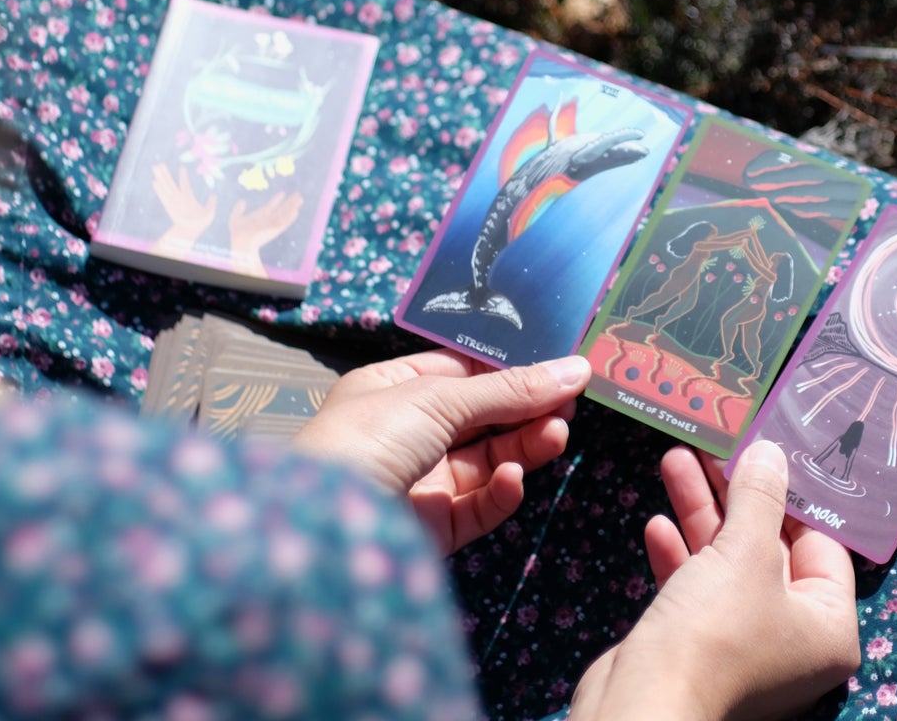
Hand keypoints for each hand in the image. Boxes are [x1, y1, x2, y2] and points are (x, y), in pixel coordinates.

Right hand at [150, 164, 215, 254]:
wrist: (191, 230)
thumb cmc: (201, 222)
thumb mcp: (209, 211)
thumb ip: (211, 202)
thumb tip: (214, 195)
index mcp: (188, 197)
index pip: (185, 184)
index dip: (183, 176)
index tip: (182, 167)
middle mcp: (179, 197)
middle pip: (171, 182)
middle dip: (166, 174)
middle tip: (160, 164)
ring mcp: (173, 200)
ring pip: (166, 186)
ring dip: (160, 177)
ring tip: (155, 168)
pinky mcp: (169, 205)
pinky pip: (163, 195)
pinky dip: (159, 189)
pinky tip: (155, 182)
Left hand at [227, 191, 304, 277]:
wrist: (241, 242)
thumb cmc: (237, 232)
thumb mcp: (236, 218)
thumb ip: (238, 209)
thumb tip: (242, 201)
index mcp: (261, 215)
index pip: (271, 205)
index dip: (277, 199)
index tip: (282, 193)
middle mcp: (268, 219)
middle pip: (282, 209)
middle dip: (290, 202)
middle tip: (298, 195)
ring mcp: (272, 223)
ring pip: (285, 213)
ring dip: (293, 206)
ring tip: (300, 199)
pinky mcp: (275, 228)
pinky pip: (284, 222)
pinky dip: (290, 217)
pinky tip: (296, 211)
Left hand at [291, 351, 590, 552]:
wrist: (320, 526)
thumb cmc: (367, 437)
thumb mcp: (438, 397)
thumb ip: (510, 389)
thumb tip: (576, 369)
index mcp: (391, 390)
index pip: (462, 372)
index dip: (510, 370)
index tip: (559, 367)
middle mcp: (405, 433)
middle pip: (481, 417)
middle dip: (525, 409)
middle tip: (571, 403)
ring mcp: (420, 482)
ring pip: (487, 461)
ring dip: (524, 446)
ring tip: (558, 434)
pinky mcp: (432, 528)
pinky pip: (478, 505)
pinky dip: (501, 491)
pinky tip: (515, 477)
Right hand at [570, 442, 859, 720]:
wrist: (643, 706)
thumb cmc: (714, 631)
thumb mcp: (744, 552)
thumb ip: (760, 497)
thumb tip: (772, 452)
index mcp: (828, 625)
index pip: (821, 543)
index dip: (792, 493)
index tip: (768, 447)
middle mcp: (794, 638)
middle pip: (769, 548)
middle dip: (736, 494)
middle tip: (713, 445)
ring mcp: (744, 645)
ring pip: (727, 563)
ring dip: (700, 513)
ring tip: (675, 459)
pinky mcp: (699, 648)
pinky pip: (697, 590)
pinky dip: (680, 556)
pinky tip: (656, 524)